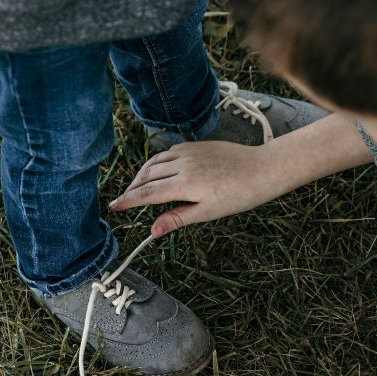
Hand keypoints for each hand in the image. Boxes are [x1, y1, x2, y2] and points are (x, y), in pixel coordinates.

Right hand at [110, 141, 280, 236]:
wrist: (262, 169)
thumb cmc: (239, 195)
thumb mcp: (208, 212)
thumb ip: (177, 218)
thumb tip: (153, 230)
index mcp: (184, 184)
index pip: (147, 193)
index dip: (128, 201)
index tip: (114, 207)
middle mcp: (182, 164)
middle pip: (146, 175)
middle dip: (132, 188)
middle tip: (124, 200)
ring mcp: (188, 151)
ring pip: (155, 161)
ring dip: (142, 174)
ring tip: (137, 187)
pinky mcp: (195, 145)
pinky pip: (168, 152)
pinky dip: (157, 162)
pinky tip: (158, 171)